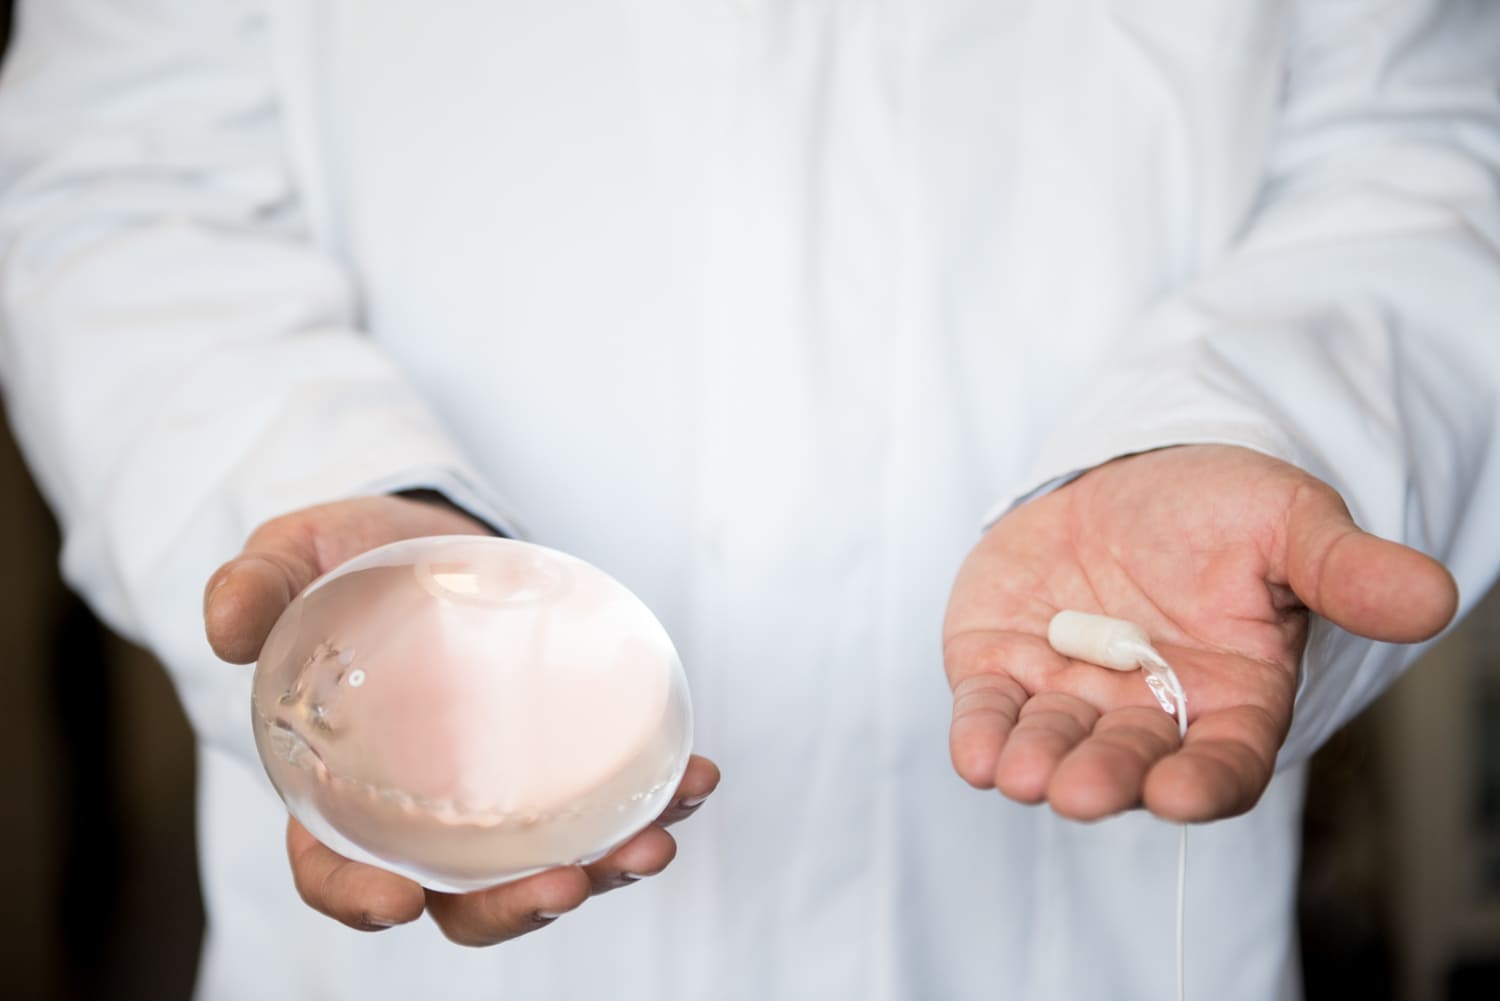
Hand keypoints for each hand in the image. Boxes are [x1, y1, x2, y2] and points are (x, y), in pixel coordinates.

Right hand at [204, 494, 719, 944]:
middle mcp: (424, 811)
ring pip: (547, 860)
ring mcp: (497, 791)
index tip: (395, 903)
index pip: (334, 869)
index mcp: (338, 790)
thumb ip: (254, 590)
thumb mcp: (287, 563)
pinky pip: (609, 792)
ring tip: (654, 843)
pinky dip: (656, 796)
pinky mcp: (557, 752)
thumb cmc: (341, 567)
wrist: (422, 541)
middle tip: (566, 885)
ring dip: (606, 866)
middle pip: (461, 897)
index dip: (358, 898)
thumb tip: (228, 627)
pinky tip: (695, 779)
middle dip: (515, 908)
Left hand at [943, 445, 1455, 822]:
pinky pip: (990, 712)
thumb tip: (1432, 599)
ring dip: (1035, 763)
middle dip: (1105, 777)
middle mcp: (1146, 714)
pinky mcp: (1002, 670)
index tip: (1178, 795)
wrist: (1123, 477)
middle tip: (1080, 790)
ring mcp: (1070, 696)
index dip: (1203, 783)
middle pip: (1129, 762)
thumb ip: (1344, 569)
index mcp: (1228, 697)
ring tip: (1020, 773)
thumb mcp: (1286, 522)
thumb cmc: (1216, 510)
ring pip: (1054, 745)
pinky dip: (981, 733)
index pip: (1223, 761)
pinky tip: (973, 752)